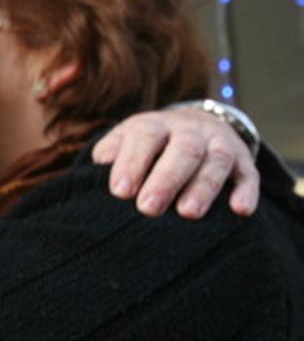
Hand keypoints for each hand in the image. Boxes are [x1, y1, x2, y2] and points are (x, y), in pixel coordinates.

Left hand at [92, 106, 258, 218]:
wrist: (190, 128)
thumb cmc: (143, 149)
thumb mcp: (122, 144)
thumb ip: (108, 158)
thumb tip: (92, 178)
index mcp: (153, 126)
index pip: (144, 138)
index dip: (132, 163)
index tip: (119, 192)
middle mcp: (189, 131)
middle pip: (182, 150)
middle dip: (165, 180)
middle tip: (147, 209)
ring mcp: (218, 144)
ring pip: (215, 161)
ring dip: (203, 187)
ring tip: (188, 214)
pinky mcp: (242, 162)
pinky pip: (248, 174)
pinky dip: (246, 191)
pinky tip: (240, 210)